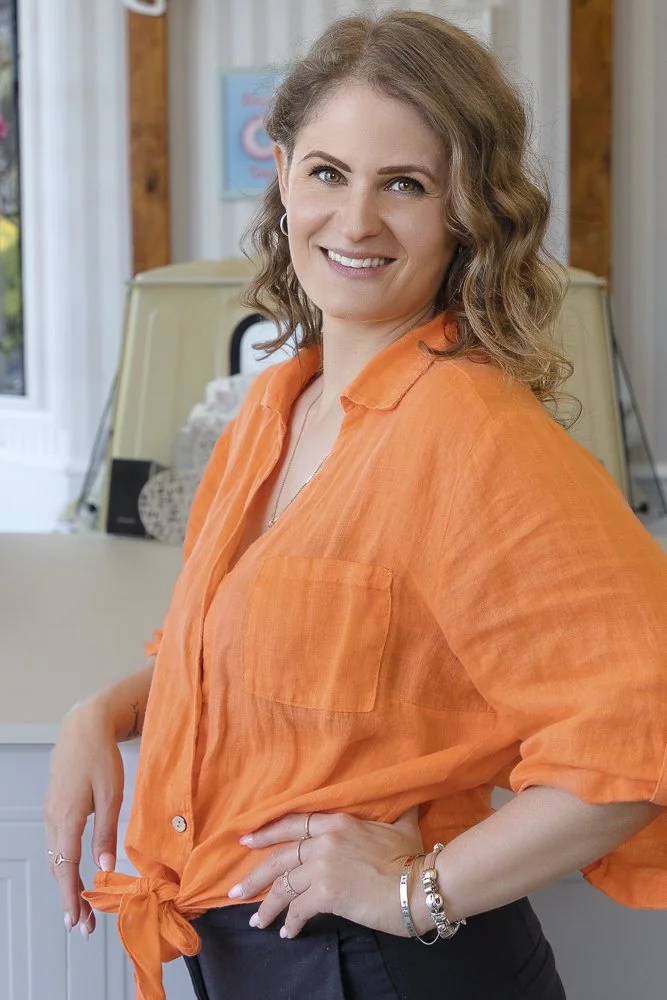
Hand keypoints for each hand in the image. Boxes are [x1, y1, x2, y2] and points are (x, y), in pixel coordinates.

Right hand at [44, 700, 124, 937]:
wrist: (84, 726)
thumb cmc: (101, 757)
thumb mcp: (111, 794)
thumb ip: (106, 831)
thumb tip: (104, 865)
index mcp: (67, 818)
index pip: (66, 867)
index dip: (72, 897)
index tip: (77, 920)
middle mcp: (53, 819)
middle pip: (58, 867)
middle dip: (69, 898)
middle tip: (83, 925)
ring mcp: (51, 813)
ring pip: (55, 856)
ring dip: (67, 883)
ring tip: (82, 905)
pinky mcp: (54, 806)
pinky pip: (56, 843)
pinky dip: (64, 864)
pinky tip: (73, 872)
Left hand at [228, 807, 424, 938]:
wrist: (419, 885)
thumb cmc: (412, 858)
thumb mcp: (401, 827)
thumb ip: (395, 813)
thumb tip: (411, 798)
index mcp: (337, 822)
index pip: (292, 823)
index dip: (266, 832)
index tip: (246, 840)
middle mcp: (324, 841)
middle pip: (279, 858)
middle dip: (254, 877)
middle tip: (236, 891)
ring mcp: (322, 866)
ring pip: (283, 886)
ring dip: (267, 907)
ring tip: (256, 921)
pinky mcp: (326, 893)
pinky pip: (298, 910)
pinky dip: (290, 923)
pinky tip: (287, 932)